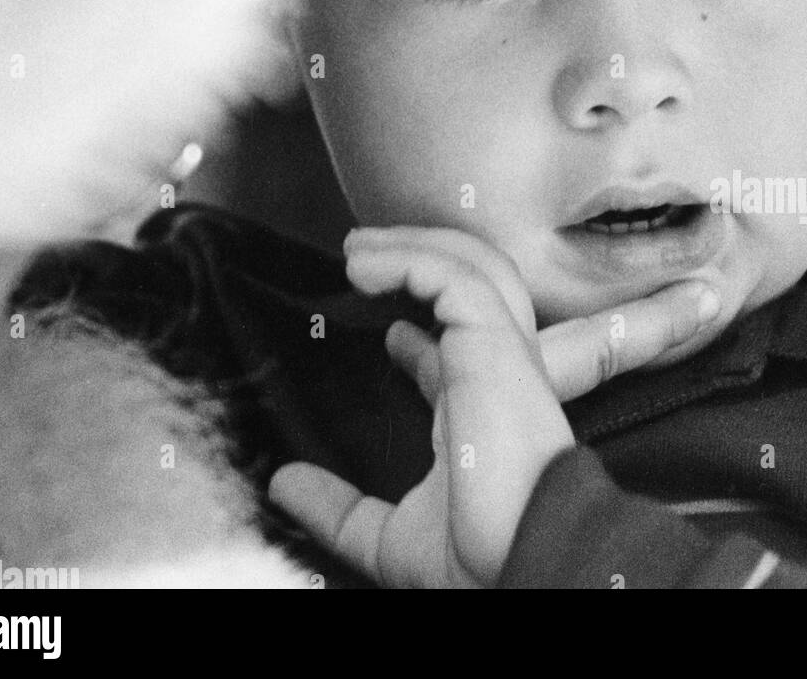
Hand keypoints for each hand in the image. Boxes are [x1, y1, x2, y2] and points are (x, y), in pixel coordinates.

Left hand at [269, 226, 720, 587]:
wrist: (522, 561)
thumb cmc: (477, 559)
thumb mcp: (387, 537)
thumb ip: (337, 509)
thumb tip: (285, 486)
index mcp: (481, 412)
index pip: (456, 352)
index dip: (420, 335)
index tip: (388, 332)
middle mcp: (496, 372)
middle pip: (472, 287)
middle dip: (419, 258)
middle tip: (360, 253)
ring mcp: (502, 350)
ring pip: (471, 265)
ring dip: (412, 245)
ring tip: (356, 248)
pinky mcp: (497, 339)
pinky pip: (456, 276)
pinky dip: (411, 259)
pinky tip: (366, 265)